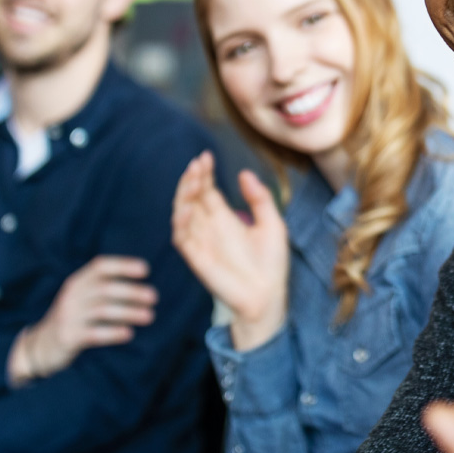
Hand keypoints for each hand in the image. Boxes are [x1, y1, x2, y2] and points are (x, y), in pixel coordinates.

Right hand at [10, 255, 156, 384]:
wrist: (40, 346)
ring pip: (102, 310)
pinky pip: (93, 333)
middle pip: (105, 288)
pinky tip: (128, 334)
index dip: (123, 265)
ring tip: (149, 316)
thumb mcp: (83, 299)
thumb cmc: (73, 319)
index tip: (146, 270)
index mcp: (77, 282)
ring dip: (129, 312)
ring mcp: (68, 316)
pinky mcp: (67, 337)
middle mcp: (71, 296)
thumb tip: (144, 290)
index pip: (100, 266)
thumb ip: (105, 291)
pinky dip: (112, 333)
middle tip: (154, 297)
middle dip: (132, 291)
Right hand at [172, 152, 288, 350]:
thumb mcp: (273, 224)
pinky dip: (181, 222)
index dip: (204, 173)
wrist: (268, 296)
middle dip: (191, 179)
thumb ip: (260, 199)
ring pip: (182, 213)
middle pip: (192, 198)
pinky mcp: (197, 258)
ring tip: (192, 180)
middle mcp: (209, 227)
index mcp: (225, 218)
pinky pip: (181, 238)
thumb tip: (244, 173)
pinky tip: (187, 208)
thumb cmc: (271, 263)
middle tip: (197, 164)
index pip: (207, 190)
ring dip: (183, 196)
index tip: (205, 156)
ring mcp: (201, 242)